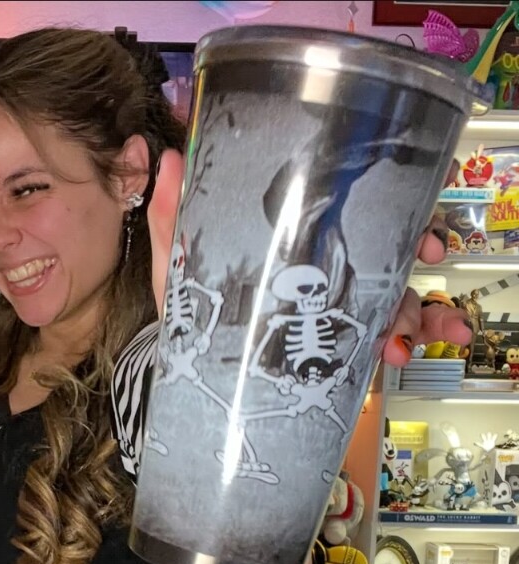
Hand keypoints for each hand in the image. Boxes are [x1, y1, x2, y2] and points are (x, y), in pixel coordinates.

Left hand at [148, 151, 471, 365]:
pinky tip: (402, 352)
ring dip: (420, 310)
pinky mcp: (343, 343)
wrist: (196, 369)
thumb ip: (173, 216)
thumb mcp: (181, 263)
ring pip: (399, 296)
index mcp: (304, 240)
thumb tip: (167, 159)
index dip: (396, 198)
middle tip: (429, 252)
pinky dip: (406, 343)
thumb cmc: (196, 310)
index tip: (421, 191)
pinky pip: (388, 339)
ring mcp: (342, 307)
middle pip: (393, 246)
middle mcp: (332, 269)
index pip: (356, 207)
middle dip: (422, 245)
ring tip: (405, 331)